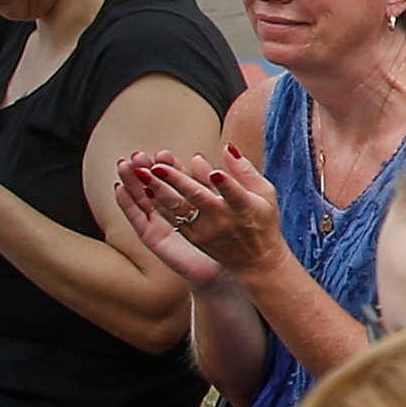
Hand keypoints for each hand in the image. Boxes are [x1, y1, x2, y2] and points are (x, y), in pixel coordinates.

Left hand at [116, 150, 281, 283]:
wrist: (256, 260)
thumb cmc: (262, 220)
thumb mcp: (265, 193)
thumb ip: (245, 170)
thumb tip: (227, 147)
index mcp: (245, 207)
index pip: (236, 194)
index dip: (227, 185)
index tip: (215, 174)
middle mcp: (224, 219)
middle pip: (199, 198)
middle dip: (177, 181)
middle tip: (157, 166)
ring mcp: (207, 230)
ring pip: (179, 208)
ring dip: (159, 190)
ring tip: (141, 174)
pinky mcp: (194, 237)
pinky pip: (173, 218)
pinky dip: (159, 204)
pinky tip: (146, 190)